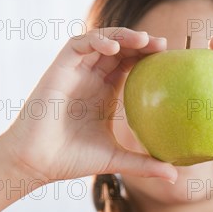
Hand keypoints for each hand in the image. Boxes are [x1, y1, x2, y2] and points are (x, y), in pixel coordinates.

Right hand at [5, 28, 177, 182]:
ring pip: (102, 41)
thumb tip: (174, 176)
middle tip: (165, 46)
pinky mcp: (60, 68)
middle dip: (143, 43)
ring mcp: (77, 72)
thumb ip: (145, 164)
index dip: (149, 59)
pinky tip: (115, 48)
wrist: (38, 162)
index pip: (131, 66)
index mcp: (106, 94)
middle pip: (121, 50)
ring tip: (144, 40)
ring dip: (123, 36)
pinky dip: (97, 40)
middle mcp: (93, 79)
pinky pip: (79, 44)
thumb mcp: (117, 159)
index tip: (171, 61)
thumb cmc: (73, 160)